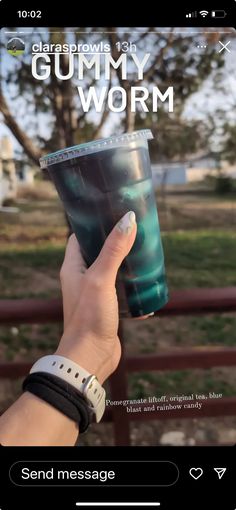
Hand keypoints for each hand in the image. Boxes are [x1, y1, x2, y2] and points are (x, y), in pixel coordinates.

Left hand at [56, 211, 151, 383]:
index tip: (112, 213)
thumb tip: (128, 219)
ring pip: (112, 272)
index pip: (79, 237)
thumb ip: (114, 250)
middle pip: (98, 252)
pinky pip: (121, 292)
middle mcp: (81, 279)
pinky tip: (148, 288)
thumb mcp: (101, 279)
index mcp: (72, 267)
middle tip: (136, 232)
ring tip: (146, 256)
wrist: (91, 357)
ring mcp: (94, 295)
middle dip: (116, 243)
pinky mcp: (107, 309)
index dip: (93, 224)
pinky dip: (133, 289)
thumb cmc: (89, 317)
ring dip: (127, 265)